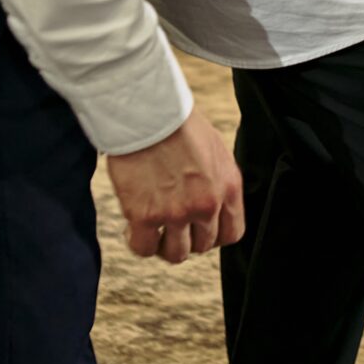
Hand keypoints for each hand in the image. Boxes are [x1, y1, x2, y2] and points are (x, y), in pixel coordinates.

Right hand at [103, 108, 244, 265]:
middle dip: (186, 238)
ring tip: (151, 229)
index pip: (232, 234)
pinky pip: (144, 248)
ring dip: (163, 245)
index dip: (213, 235)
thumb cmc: (176, 121)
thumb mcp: (214, 149)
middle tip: (169, 225)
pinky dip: (138, 242)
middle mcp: (206, 205)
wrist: (146, 109)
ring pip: (175, 253)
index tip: (197, 229)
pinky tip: (131, 227)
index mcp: (228, 187)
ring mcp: (176, 213)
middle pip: (203, 246)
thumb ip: (216, 180)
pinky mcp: (145, 215)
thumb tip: (210, 201)